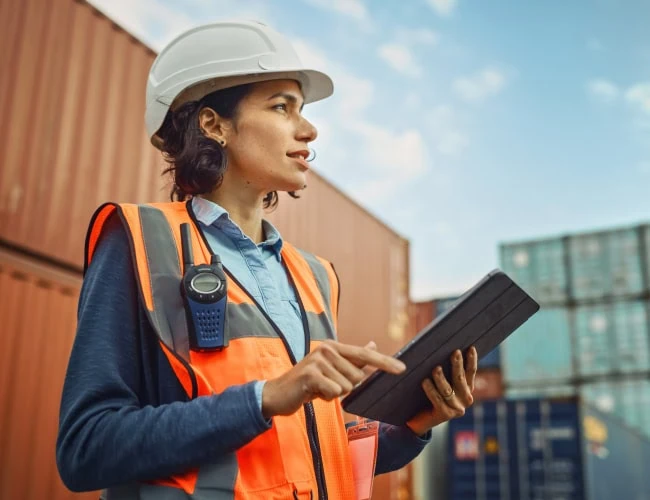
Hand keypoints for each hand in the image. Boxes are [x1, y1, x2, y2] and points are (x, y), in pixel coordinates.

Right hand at [262, 340, 405, 417]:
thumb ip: (352, 358)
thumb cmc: (308, 383)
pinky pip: (334, 392)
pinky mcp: (311, 374)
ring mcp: (318, 360)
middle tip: (326, 386)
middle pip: (357, 377)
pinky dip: (326, 398)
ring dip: (334, 393)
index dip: (384, 362)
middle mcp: (327, 349)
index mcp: (334, 347)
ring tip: (318, 389)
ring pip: (346, 386)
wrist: (277, 394)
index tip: (402, 369)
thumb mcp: (331, 369)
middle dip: (345, 387)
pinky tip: (312, 394)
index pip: (365, 354)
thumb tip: (373, 344)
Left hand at [406, 347, 477, 435]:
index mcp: (467, 388)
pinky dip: (431, 390)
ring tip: (436, 369)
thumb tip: (441, 349)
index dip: (472, 360)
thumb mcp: (440, 381)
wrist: (420, 419)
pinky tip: (425, 381)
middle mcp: (465, 399)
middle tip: (455, 352)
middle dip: (458, 365)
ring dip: (441, 379)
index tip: (470, 348)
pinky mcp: (445, 415)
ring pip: (448, 390)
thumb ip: (444, 369)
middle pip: (460, 379)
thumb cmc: (429, 394)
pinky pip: (437, 399)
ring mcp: (456, 408)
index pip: (471, 372)